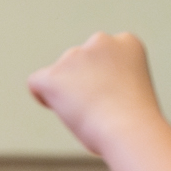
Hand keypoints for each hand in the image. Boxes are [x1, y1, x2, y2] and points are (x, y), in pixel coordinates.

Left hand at [27, 32, 163, 157]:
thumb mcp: (130, 88)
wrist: (130, 130)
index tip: (112, 95)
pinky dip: (42, 97)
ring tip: (88, 111)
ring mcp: (75, 55)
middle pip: (77, 62)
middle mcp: (100, 41)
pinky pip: (35, 83)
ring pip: (59, 74)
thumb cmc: (135, 121)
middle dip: (81, 82)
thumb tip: (83, 90)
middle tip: (99, 107)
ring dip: (66, 92)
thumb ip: (109, 78)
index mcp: (125, 42)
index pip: (100, 54)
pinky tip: (63, 110)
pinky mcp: (54, 75)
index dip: (100, 77)